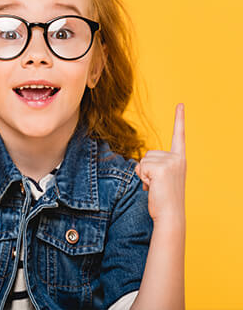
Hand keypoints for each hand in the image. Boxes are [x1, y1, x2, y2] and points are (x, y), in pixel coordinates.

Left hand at [135, 103, 186, 221]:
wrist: (170, 216)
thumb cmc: (164, 199)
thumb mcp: (163, 178)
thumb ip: (156, 166)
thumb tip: (140, 165)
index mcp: (180, 159)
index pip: (179, 135)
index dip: (179, 119)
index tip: (180, 104)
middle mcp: (177, 158)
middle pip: (148, 154)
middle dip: (146, 169)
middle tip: (156, 184)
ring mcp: (170, 162)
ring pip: (142, 160)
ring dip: (143, 174)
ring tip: (155, 186)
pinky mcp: (160, 168)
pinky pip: (140, 167)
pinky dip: (141, 178)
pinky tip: (152, 187)